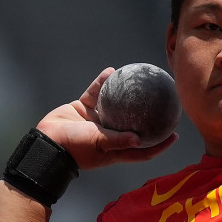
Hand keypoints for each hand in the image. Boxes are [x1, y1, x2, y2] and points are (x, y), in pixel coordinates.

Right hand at [35, 68, 176, 169]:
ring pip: (115, 104)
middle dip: (148, 115)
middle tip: (163, 102)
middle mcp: (109, 134)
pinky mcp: (83, 108)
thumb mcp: (99, 144)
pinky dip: (102, 83)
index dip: (160, 144)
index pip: (143, 149)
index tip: (175, 135)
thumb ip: (119, 141)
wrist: (46, 142)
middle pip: (134, 124)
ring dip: (125, 92)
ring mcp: (96, 120)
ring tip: (138, 79)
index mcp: (116, 148)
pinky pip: (96, 92)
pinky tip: (110, 71)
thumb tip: (141, 139)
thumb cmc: (74, 148)